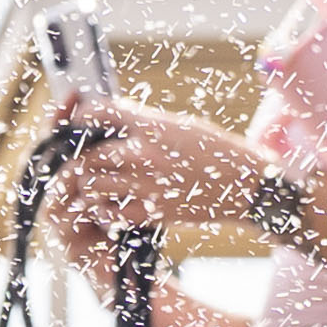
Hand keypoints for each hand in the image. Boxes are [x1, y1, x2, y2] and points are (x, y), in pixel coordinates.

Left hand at [44, 95, 269, 249]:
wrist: (245, 183)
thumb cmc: (215, 149)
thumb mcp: (179, 125)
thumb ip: (144, 124)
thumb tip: (113, 119)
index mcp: (151, 126)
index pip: (98, 112)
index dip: (83, 116)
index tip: (82, 120)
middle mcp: (144, 154)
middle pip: (88, 154)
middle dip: (82, 156)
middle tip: (83, 158)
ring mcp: (146, 186)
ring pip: (92, 185)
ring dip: (89, 184)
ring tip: (96, 182)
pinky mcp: (152, 213)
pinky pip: (109, 214)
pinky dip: (103, 210)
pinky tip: (109, 205)